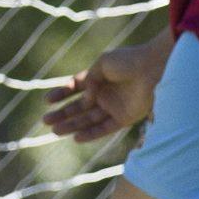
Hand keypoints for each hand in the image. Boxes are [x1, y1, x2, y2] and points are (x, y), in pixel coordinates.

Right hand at [42, 43, 163, 142]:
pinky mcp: (124, 118)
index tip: (48, 100)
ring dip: (72, 125)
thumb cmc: (129, 60)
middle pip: (79, 107)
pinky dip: (90, 133)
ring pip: (88, 119)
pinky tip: (75, 138)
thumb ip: (90, 80)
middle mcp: (105, 93)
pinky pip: (104, 128)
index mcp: (98, 76)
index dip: (61, 93)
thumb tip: (85, 97)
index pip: (75, 87)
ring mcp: (114, 106)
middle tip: (45, 120)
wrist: (154, 67)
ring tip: (54, 131)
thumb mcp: (103, 63)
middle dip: (62, 113)